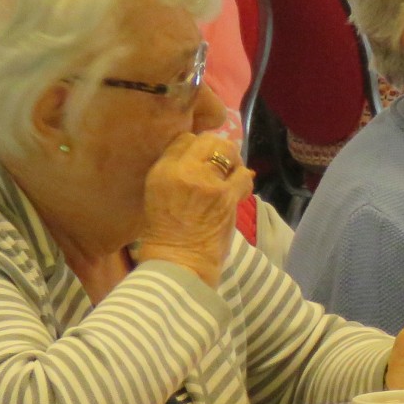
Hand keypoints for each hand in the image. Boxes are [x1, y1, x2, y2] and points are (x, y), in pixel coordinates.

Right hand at [132, 132, 253, 285]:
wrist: (177, 264)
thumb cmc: (166, 236)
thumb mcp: (159, 196)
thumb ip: (177, 175)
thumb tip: (202, 161)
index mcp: (160, 171)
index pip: (184, 139)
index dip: (197, 149)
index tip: (203, 162)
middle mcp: (181, 170)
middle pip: (208, 140)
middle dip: (219, 150)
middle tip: (223, 166)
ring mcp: (205, 181)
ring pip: (228, 151)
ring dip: (234, 163)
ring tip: (230, 178)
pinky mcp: (225, 196)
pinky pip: (243, 176)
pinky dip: (244, 182)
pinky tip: (240, 191)